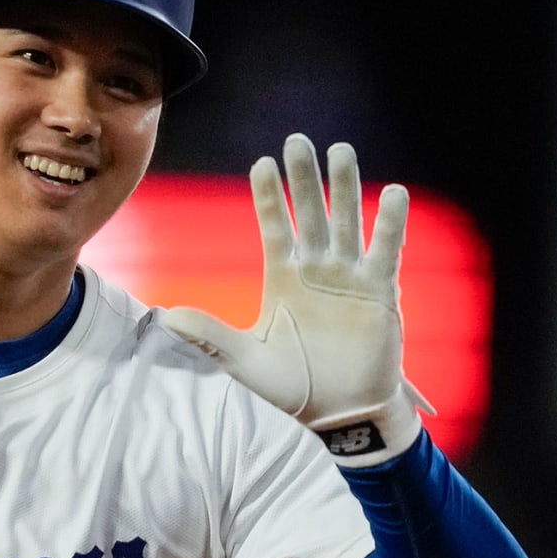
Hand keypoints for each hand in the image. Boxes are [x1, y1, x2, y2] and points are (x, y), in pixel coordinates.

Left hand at [159, 134, 429, 466]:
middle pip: (310, 213)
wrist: (339, 416)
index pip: (274, 227)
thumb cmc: (292, 389)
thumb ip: (210, 336)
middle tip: (298, 141)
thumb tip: (166, 317)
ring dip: (345, 188)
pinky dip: (389, 223)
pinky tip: (391, 193)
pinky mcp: (380, 291)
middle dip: (305, 178)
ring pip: (347, 222)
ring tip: (341, 151)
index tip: (262, 163)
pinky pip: (386, 250)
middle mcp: (316, 270)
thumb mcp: (246, 361)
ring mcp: (349, 277)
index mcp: (283, 279)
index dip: (269, 196)